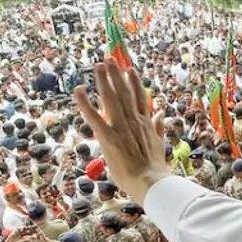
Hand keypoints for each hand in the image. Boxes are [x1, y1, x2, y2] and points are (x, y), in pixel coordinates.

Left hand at [74, 60, 169, 204]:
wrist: (152, 182)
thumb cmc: (155, 168)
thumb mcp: (160, 144)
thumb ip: (159, 127)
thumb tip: (162, 113)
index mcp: (145, 123)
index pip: (139, 97)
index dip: (133, 82)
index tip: (129, 69)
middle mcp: (133, 120)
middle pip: (124, 92)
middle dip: (116, 75)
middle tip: (109, 59)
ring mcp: (121, 127)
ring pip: (111, 99)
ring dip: (104, 81)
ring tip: (99, 65)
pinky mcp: (109, 138)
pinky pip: (94, 117)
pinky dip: (85, 104)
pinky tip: (79, 91)